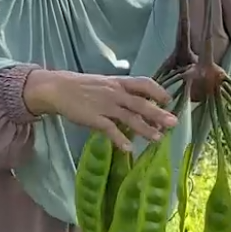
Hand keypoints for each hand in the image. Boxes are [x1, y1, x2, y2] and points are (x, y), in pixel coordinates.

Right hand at [23, 70, 177, 151]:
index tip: (168, 100)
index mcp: (118, 83)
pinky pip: (110, 130)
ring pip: (130, 118)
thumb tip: (138, 102)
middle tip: (173, 123)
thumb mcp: (104, 84)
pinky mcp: (94, 118)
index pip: (144, 84)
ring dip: (145, 129)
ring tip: (158, 139)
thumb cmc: (81, 87)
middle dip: (158, 114)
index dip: (157, 91)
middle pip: (141, 104)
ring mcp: (105, 106)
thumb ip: (120, 92)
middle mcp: (115, 93)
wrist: (57, 89)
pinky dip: (120, 139)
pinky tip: (128, 148)